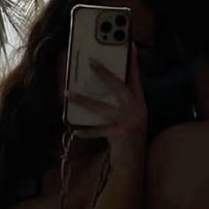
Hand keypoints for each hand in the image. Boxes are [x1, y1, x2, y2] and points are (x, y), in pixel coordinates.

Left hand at [67, 46, 146, 168]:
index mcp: (140, 102)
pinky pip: (99, 131)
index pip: (136, 77)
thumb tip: (101, 82)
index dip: (133, 61)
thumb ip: (121, 101)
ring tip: (69, 94)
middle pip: (119, 86)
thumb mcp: (129, 116)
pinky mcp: (120, 135)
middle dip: (104, 73)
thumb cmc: (128, 138)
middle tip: (90, 61)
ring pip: (102, 107)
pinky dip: (86, 131)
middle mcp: (137, 109)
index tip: (128, 44)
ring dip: (84, 100)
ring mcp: (129, 122)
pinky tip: (75, 129)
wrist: (134, 164)